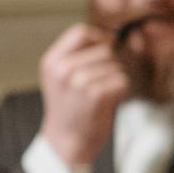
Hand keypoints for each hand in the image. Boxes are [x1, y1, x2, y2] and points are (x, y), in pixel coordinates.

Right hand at [38, 23, 129, 166]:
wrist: (67, 141)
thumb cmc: (70, 107)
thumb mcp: (62, 77)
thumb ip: (80, 55)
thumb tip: (116, 36)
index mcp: (52, 61)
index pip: (80, 32)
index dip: (100, 37)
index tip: (108, 48)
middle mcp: (62, 69)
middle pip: (104, 49)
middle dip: (111, 63)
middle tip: (104, 81)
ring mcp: (78, 82)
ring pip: (115, 65)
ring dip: (116, 78)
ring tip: (103, 93)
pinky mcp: (95, 95)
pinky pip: (122, 80)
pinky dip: (122, 90)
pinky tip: (109, 100)